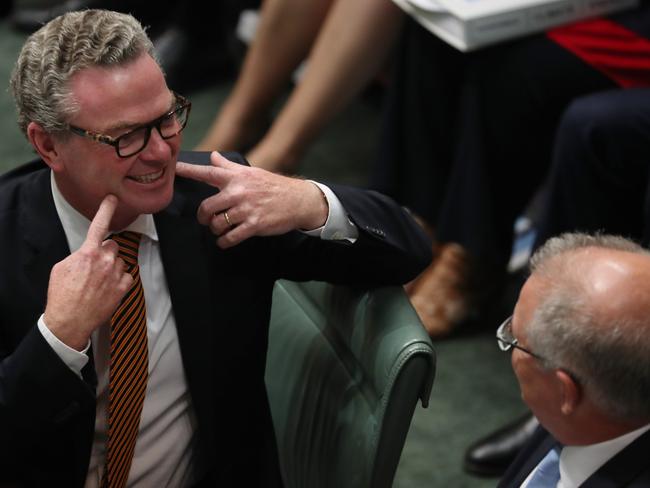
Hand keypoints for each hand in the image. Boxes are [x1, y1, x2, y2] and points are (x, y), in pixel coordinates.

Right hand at [43, 195, 132, 349]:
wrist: (70, 320)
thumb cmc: (62, 295)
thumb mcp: (61, 269)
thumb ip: (77, 256)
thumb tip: (85, 255)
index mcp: (87, 253)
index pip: (99, 225)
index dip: (106, 210)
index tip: (112, 199)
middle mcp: (105, 260)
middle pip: (112, 246)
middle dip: (106, 252)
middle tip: (95, 266)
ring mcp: (116, 274)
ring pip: (120, 261)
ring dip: (113, 267)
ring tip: (99, 281)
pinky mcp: (123, 287)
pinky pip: (127, 276)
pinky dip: (120, 280)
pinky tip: (108, 288)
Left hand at [175, 151, 327, 247]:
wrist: (298, 200)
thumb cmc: (273, 186)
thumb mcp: (251, 172)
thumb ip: (228, 167)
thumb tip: (213, 156)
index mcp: (236, 177)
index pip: (208, 172)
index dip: (189, 170)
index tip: (174, 168)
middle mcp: (238, 191)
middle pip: (206, 207)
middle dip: (202, 217)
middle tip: (206, 219)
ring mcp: (246, 209)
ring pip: (217, 223)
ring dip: (215, 229)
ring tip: (220, 229)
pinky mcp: (254, 225)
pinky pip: (231, 237)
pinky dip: (224, 242)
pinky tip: (225, 241)